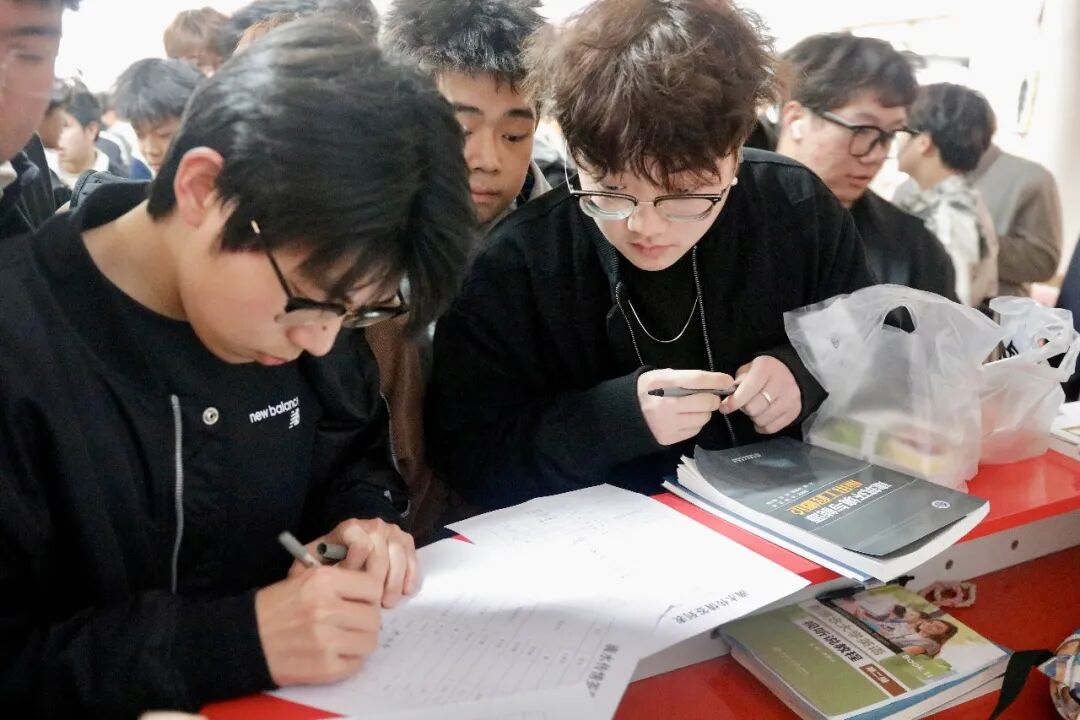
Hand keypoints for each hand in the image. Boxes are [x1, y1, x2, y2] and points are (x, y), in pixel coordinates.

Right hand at [255, 566, 382, 685]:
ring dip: (359, 641)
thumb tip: (373, 592)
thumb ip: (340, 582)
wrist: (244, 639)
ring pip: (370, 641)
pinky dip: (348, 660)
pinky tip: (332, 654)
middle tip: (351, 623)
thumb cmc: (275, 608)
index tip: (360, 601)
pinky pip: (356, 664)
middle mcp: (326, 609)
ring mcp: (327, 640)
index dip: (368, 596)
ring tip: (342, 639)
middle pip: (374, 617)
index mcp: (323, 581)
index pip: (372, 587)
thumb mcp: (305, 579)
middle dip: (365, 620)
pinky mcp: (325, 667)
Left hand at [289, 518, 419, 607]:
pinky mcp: (404, 541)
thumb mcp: (311, 566)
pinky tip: (406, 592)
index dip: (358, 567)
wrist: (345, 551)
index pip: (361, 544)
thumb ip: (313, 571)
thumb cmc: (326, 565)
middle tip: (376, 603)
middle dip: (380, 579)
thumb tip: (328, 583)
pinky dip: (411, 575)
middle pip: (382, 550)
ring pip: (399, 554)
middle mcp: (372, 525)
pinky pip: (412, 557)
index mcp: (349, 529)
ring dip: (395, 581)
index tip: (349, 585)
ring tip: (388, 603)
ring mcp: (391, 532)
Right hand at [637, 369, 734, 445]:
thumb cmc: (645, 391)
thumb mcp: (658, 376)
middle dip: (712, 398)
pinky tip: (685, 418)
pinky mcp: (670, 438)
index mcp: (662, 383)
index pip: (696, 379)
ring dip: (704, 412)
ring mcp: (668, 423)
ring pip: (703, 418)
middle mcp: (666, 404)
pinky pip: (695, 430)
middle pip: (705, 401)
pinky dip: (695, 424)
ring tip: (693, 408)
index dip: (716, 380)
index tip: (728, 380)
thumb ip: (681, 377)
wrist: (624, 416)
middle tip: (709, 397)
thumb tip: (712, 381)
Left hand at [721, 356, 800, 433]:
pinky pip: (771, 428)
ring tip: (756, 408)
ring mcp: (790, 399)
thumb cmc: (765, 372)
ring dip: (754, 417)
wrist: (792, 373)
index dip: (733, 402)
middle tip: (745, 403)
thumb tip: (729, 398)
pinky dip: (762, 425)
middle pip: (753, 408)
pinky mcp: (794, 412)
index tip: (724, 407)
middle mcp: (781, 383)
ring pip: (761, 420)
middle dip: (745, 408)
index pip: (747, 390)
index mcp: (766, 368)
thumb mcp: (750, 369)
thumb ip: (738, 382)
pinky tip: (762, 416)